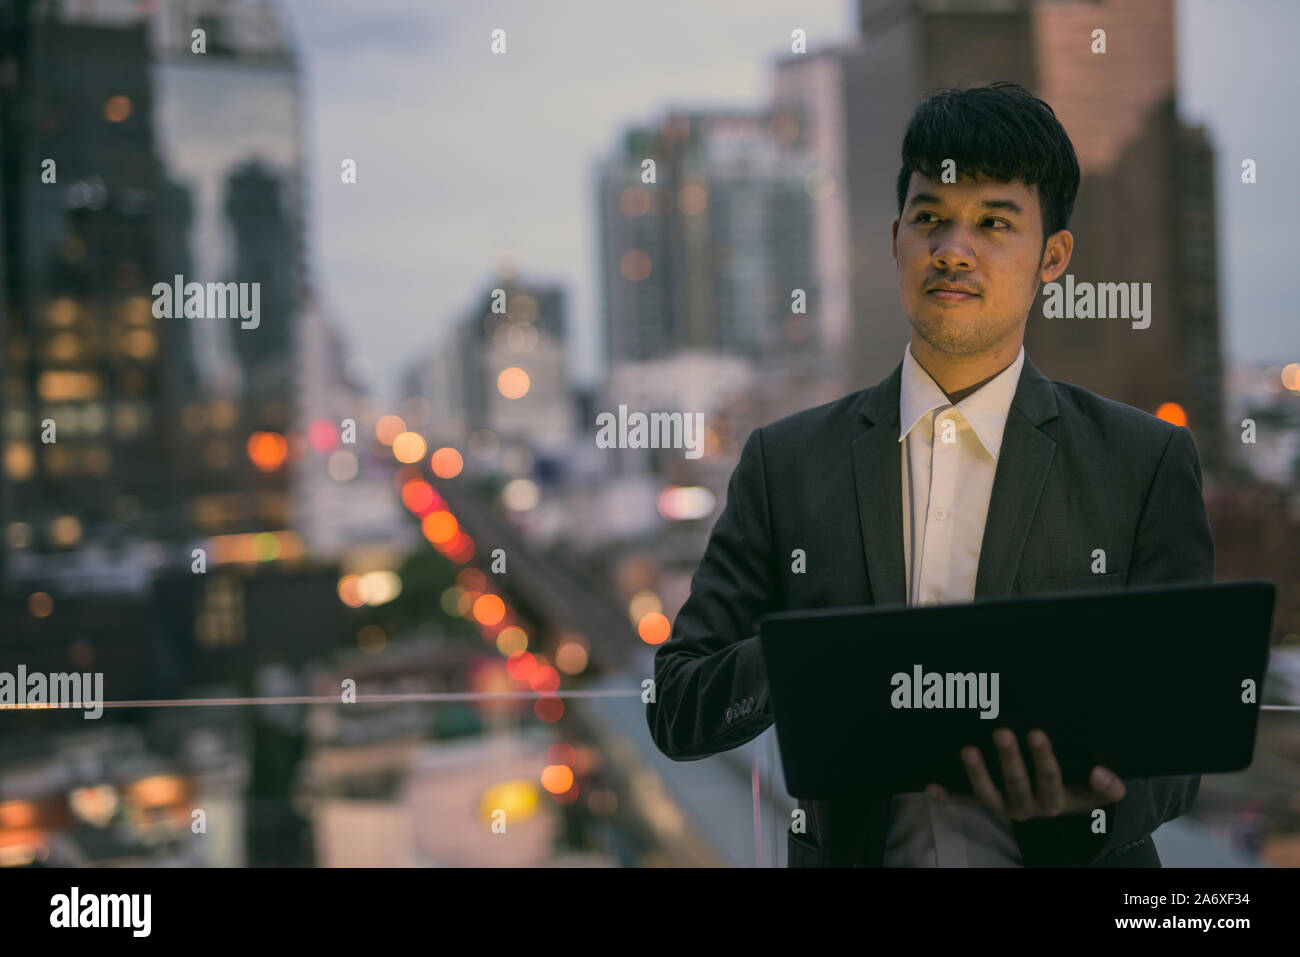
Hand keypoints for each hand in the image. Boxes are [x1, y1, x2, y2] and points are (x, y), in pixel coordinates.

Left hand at [924, 728, 1125, 820]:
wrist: (1063, 806)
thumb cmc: (1080, 788)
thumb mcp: (1097, 792)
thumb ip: (1108, 786)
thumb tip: (1102, 772)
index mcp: (1055, 801)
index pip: (1050, 780)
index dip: (1043, 759)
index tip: (1036, 733)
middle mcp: (1027, 807)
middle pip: (1016, 785)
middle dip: (1008, 760)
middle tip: (1001, 732)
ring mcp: (1003, 805)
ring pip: (988, 795)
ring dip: (976, 774)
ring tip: (967, 750)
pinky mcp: (986, 803)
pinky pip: (965, 802)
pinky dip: (949, 796)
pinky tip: (931, 785)